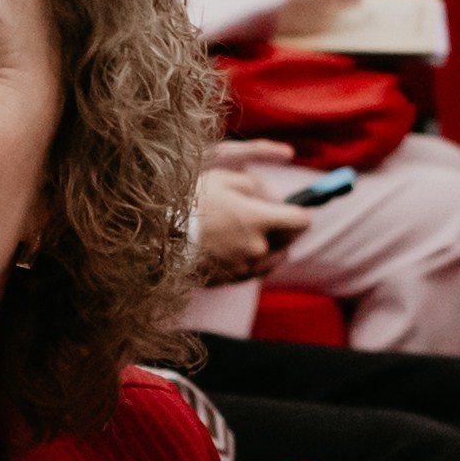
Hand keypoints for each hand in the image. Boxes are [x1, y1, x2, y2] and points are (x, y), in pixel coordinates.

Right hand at [195, 161, 305, 280]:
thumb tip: (268, 198)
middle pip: (289, 242)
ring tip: (250, 236)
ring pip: (272, 260)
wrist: (158, 236)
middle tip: (267, 219)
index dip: (298, 213)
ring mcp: (244, 267)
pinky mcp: (229, 280)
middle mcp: (257, 247)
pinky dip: (251, 261)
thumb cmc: (191, 202)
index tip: (289, 209)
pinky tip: (236, 250)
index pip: (301, 221)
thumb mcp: (224, 180)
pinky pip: (252, 271)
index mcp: (260, 220)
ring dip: (269, 248)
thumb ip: (254, 187)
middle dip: (283, 230)